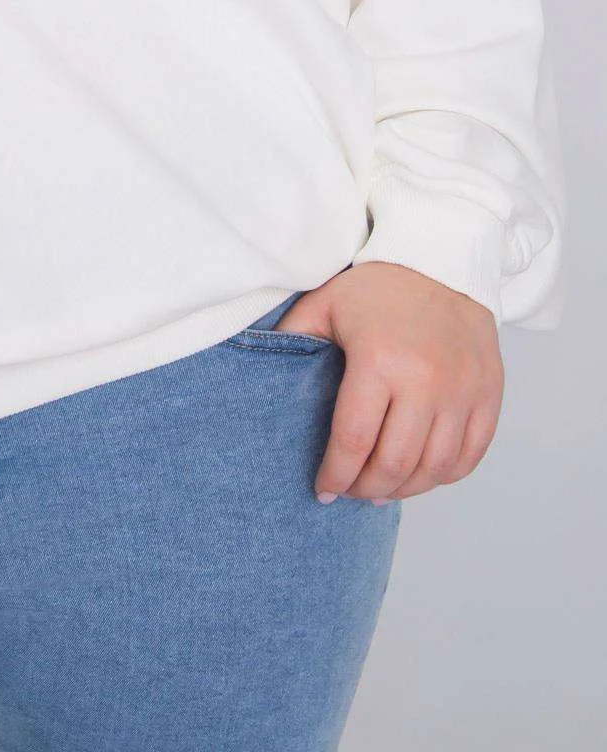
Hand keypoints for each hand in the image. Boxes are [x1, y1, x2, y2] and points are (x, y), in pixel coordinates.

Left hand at [274, 261, 504, 503]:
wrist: (441, 259)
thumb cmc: (377, 284)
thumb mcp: (325, 304)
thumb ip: (292, 341)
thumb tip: (261, 378)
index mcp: (380, 361)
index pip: (355, 440)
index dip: (335, 474)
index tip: (322, 489)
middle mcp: (428, 381)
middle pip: (396, 464)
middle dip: (365, 488)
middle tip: (348, 492)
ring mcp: (464, 391)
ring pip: (435, 468)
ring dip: (404, 489)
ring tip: (380, 489)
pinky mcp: (489, 394)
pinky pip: (469, 455)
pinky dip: (443, 476)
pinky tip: (420, 474)